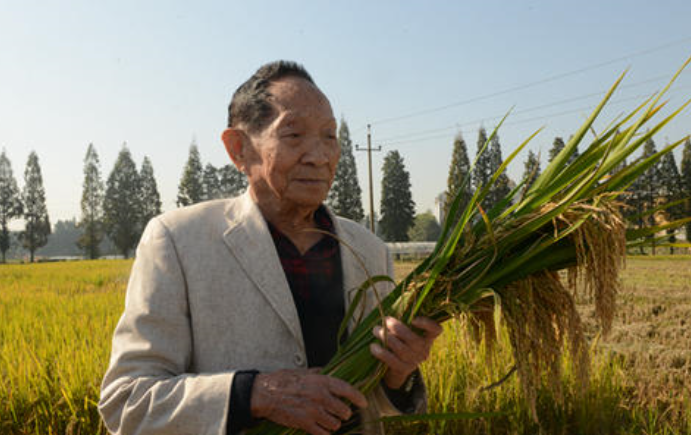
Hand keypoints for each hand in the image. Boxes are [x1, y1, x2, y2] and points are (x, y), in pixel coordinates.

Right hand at [250, 368, 367, 434]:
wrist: (265, 393)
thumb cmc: (283, 381)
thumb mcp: (303, 371)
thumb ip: (319, 373)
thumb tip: (331, 371)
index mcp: (321, 382)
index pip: (347, 390)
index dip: (358, 397)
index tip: (364, 402)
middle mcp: (320, 397)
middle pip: (344, 411)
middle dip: (343, 413)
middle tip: (340, 413)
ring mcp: (313, 412)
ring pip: (335, 424)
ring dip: (333, 424)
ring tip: (326, 420)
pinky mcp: (305, 424)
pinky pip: (323, 434)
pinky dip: (324, 433)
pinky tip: (320, 428)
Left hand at [370, 316, 442, 388]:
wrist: (396, 368)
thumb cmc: (399, 341)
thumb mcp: (405, 331)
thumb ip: (403, 319)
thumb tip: (395, 304)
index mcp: (427, 337)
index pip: (436, 330)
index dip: (427, 324)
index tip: (414, 319)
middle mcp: (424, 350)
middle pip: (413, 339)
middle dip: (396, 328)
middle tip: (385, 320)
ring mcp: (414, 361)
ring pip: (401, 349)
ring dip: (386, 337)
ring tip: (375, 330)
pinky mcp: (403, 369)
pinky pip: (391, 360)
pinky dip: (381, 352)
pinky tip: (373, 346)